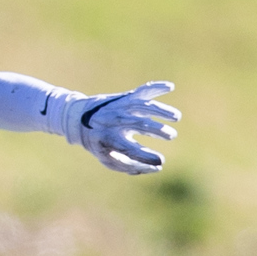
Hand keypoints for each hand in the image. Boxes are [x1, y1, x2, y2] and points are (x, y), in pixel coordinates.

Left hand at [63, 82, 179, 174]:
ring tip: (177, 117)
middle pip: (138, 124)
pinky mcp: (127, 98)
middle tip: (172, 135)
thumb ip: (130, 166)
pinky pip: (142, 91)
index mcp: (108, 139)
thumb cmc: (99, 144)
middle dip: (157, 129)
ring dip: (161, 110)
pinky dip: (156, 87)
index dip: (145, 156)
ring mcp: (121, 107)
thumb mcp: (108, 159)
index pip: (129, 148)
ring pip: (143, 106)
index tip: (160, 161)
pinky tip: (170, 87)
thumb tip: (156, 168)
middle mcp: (114, 121)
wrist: (79, 119)